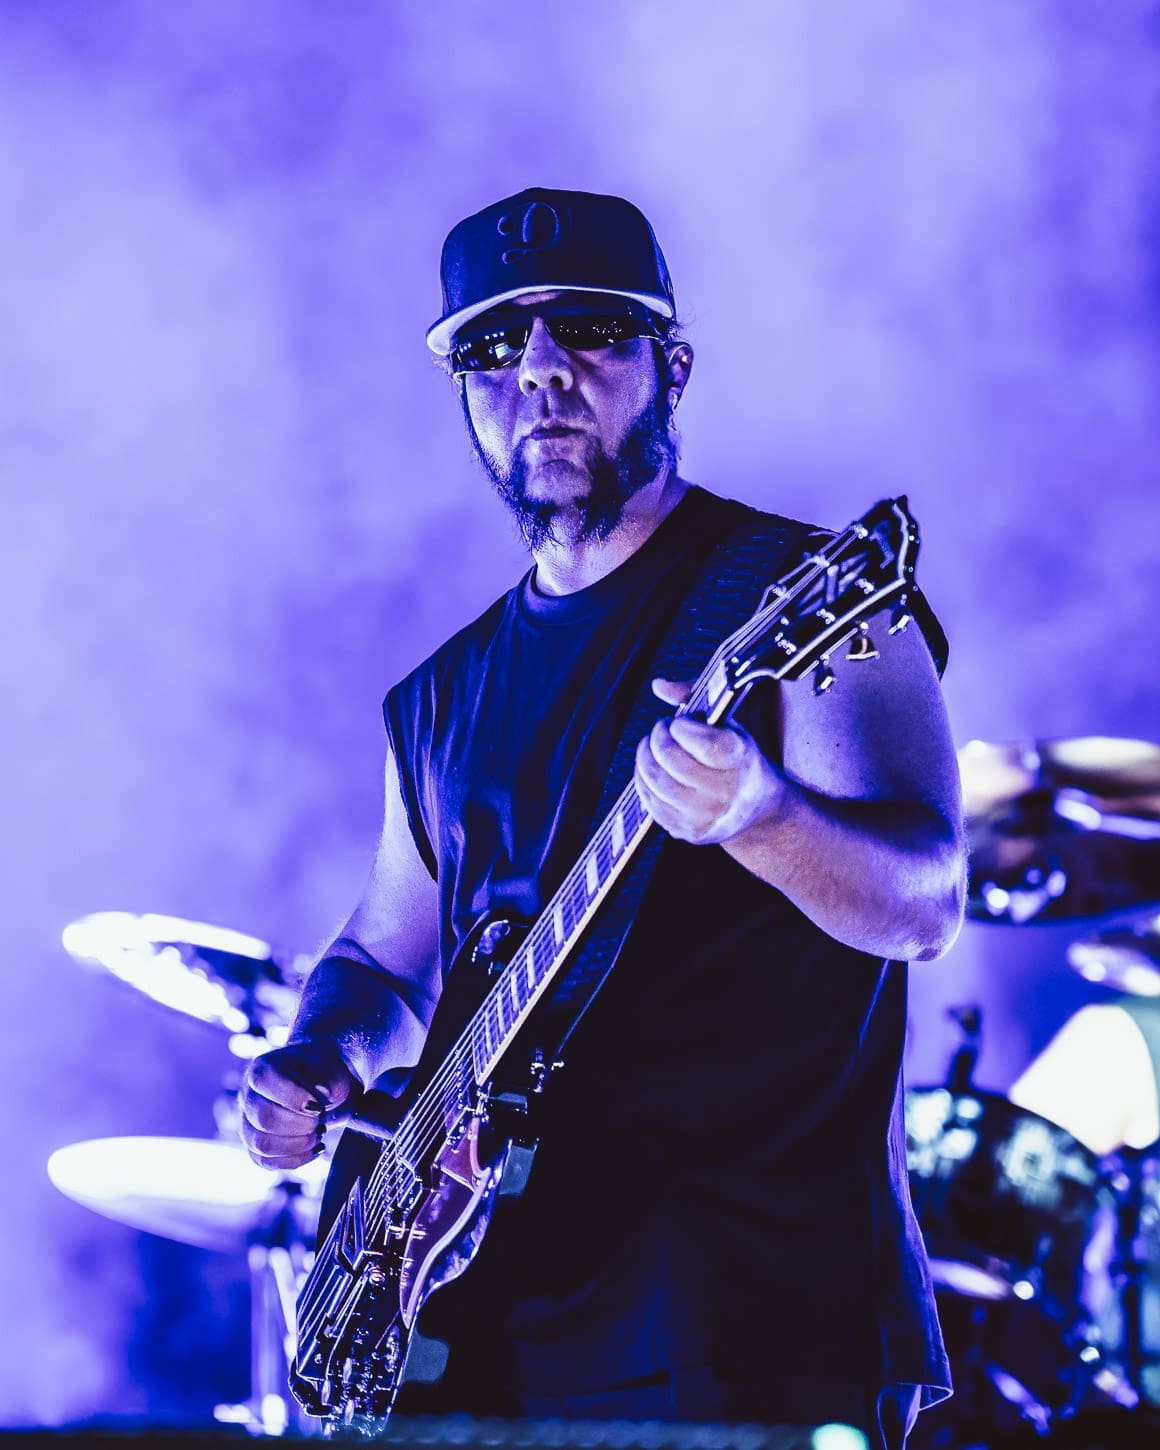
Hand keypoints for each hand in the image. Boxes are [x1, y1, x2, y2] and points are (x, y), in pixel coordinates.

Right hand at [239, 1041, 357, 1169]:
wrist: (327, 1089)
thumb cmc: (326, 1075)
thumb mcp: (333, 1070)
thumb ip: (329, 1079)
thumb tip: (321, 1093)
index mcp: (263, 1067)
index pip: (264, 1081)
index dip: (293, 1097)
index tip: (318, 1105)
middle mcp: (249, 1094)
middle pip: (263, 1118)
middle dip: (301, 1125)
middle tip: (321, 1119)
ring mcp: (248, 1122)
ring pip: (261, 1144)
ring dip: (298, 1145)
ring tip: (319, 1133)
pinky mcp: (255, 1146)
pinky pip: (265, 1161)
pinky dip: (294, 1160)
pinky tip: (315, 1149)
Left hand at [634, 678, 785, 844]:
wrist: (758, 810)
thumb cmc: (741, 759)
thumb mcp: (731, 724)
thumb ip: (696, 697)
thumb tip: (659, 686)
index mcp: (741, 760)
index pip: (701, 742)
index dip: (681, 727)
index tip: (680, 723)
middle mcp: (725, 792)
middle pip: (669, 759)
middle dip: (657, 737)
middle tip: (661, 730)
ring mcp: (706, 815)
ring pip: (655, 780)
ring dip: (645, 757)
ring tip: (652, 747)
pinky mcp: (689, 831)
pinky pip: (651, 802)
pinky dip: (644, 781)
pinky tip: (652, 769)